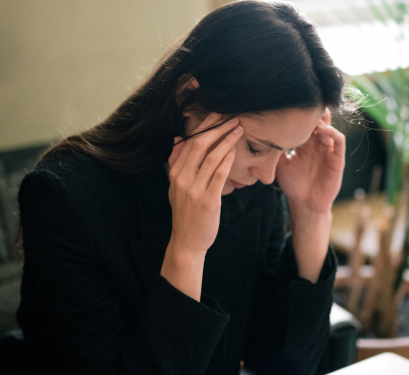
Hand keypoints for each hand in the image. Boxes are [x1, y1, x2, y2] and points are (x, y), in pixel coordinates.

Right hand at [167, 113, 243, 259]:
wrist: (187, 240)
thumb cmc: (185, 212)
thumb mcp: (175, 187)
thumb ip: (176, 162)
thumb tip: (178, 139)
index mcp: (175, 174)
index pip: (189, 143)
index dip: (203, 127)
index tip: (216, 114)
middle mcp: (182, 179)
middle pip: (199, 145)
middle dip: (216, 128)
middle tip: (230, 117)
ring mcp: (194, 190)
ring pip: (211, 157)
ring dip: (226, 140)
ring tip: (238, 129)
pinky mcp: (208, 200)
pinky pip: (219, 174)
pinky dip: (227, 160)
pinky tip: (235, 150)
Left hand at [275, 109, 344, 213]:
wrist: (304, 203)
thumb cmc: (292, 184)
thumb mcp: (280, 164)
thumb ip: (276, 150)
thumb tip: (263, 135)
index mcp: (304, 145)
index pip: (304, 125)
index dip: (299, 116)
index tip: (290, 107)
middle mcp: (317, 145)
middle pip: (319, 122)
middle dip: (313, 113)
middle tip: (304, 106)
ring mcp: (328, 150)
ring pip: (330, 128)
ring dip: (323, 120)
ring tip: (313, 117)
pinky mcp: (337, 159)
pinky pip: (339, 141)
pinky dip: (333, 132)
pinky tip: (323, 130)